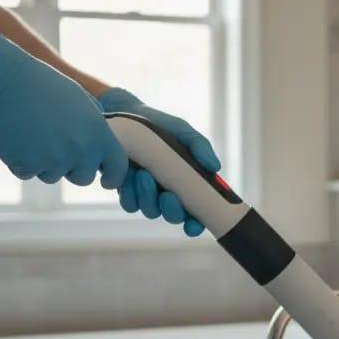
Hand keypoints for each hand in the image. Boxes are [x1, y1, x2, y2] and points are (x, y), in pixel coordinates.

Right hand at [0, 26, 127, 187]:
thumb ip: (93, 121)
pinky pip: (28, 172)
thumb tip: (102, 138)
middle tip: (56, 148)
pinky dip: (21, 161)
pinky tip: (15, 139)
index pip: (117, 166)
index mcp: (97, 132)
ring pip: (53, 175)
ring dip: (44, 163)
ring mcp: (53, 160)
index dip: (113, 176)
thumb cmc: (38, 83)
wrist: (0, 79)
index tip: (106, 181)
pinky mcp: (27, 166)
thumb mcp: (77, 97)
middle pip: (83, 177)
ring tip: (31, 134)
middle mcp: (80, 150)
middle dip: (72, 168)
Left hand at [98, 88, 220, 236]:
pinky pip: (130, 204)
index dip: (196, 224)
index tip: (194, 224)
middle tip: (167, 195)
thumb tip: (215, 168)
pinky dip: (130, 192)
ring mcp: (146, 194)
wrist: (123, 114)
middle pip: (174, 216)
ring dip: (148, 197)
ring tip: (143, 173)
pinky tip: (129, 174)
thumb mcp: (182, 131)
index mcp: (186, 183)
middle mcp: (168, 192)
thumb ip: (200, 147)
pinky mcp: (126, 190)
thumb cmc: (158, 124)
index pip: (196, 212)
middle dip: (171, 210)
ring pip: (150, 211)